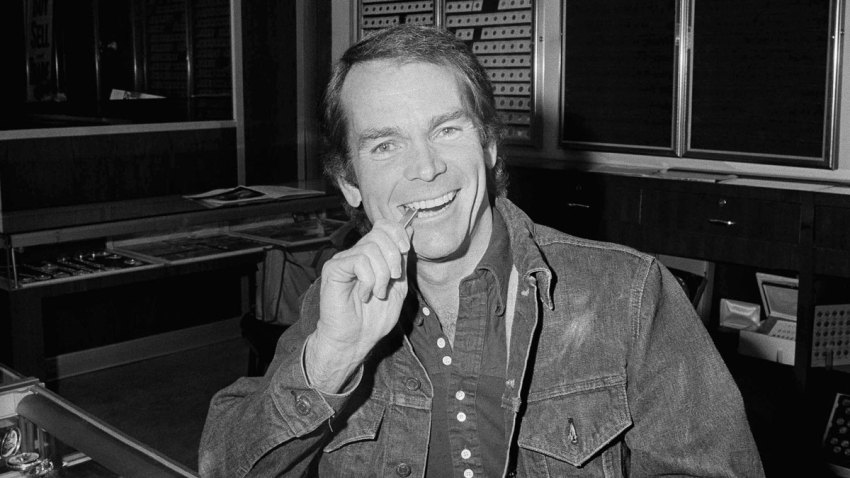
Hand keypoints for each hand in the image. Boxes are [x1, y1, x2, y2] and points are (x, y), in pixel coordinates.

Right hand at [305, 218, 411, 392]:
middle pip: (379, 233)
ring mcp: (344, 260)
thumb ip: (403, 260)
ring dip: (382, 274)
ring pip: (370, 248)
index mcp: (372, 255)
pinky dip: (368, 280)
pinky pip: (358, 261)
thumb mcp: (399, 286)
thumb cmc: (374, 318)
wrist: (356, 340)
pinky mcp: (333, 269)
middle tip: (394, 279)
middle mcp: (356, 253)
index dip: (398, 232)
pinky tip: (365, 294)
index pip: (384, 226)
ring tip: (378, 293)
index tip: (406, 250)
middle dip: (394, 256)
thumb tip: (408, 230)